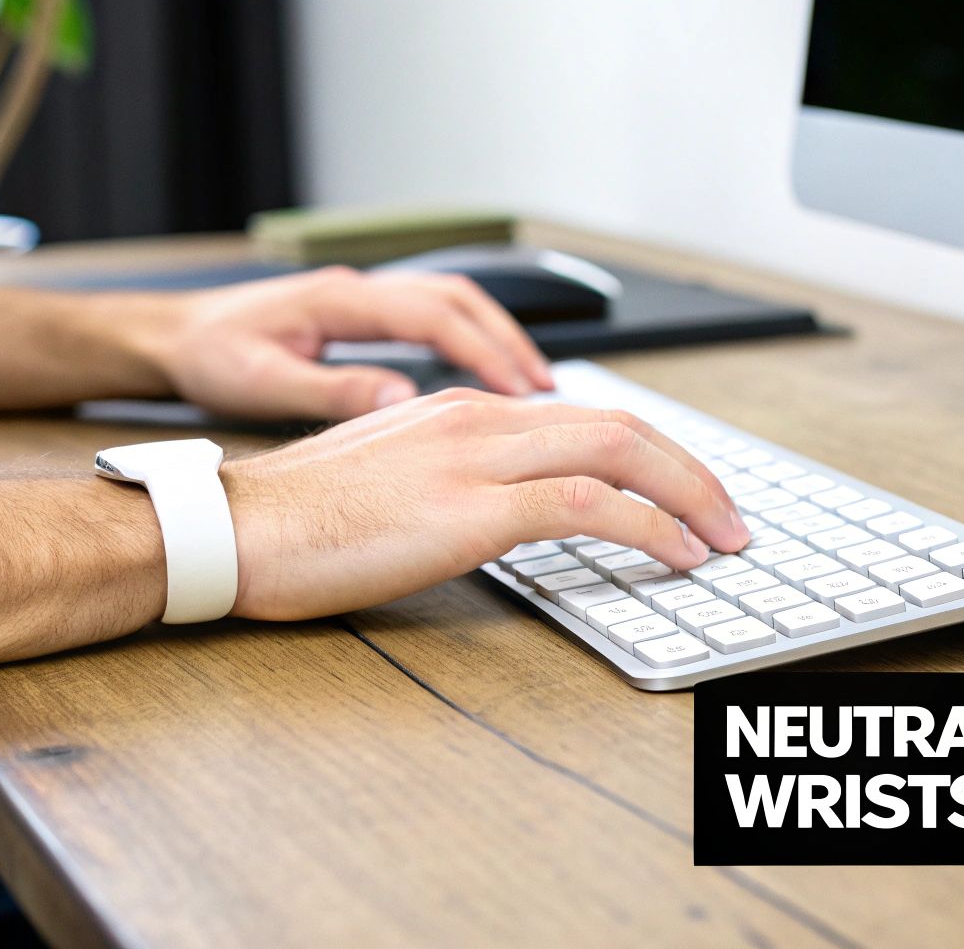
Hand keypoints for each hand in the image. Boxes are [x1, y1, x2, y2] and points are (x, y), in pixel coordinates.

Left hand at [140, 267, 554, 419]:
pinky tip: (474, 380)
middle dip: (507, 342)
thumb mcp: (264, 382)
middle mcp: (356, 288)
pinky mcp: (353, 315)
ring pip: (446, 304)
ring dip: (491, 339)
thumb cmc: (207, 357)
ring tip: (527, 387)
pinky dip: (462, 343)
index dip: (486, 352)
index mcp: (340, 299)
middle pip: (456, 299)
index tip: (524, 391)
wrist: (167, 338)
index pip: (435, 315)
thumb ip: (334, 389)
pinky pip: (426, 319)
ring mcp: (357, 298)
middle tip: (546, 391)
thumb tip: (403, 400)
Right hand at [220, 388, 750, 620]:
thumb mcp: (389, 476)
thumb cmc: (298, 519)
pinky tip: (674, 555)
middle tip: (728, 515)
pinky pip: (586, 508)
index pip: (582, 415)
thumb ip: (452, 474)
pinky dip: (648, 528)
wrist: (235, 529)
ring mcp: (473, 458)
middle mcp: (475, 417)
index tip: (681, 490)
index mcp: (458, 408)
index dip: (649, 452)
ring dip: (687, 496)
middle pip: (618, 423)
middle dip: (688, 470)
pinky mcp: (467, 509)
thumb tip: (508, 506)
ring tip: (721, 540)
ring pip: (617, 453)